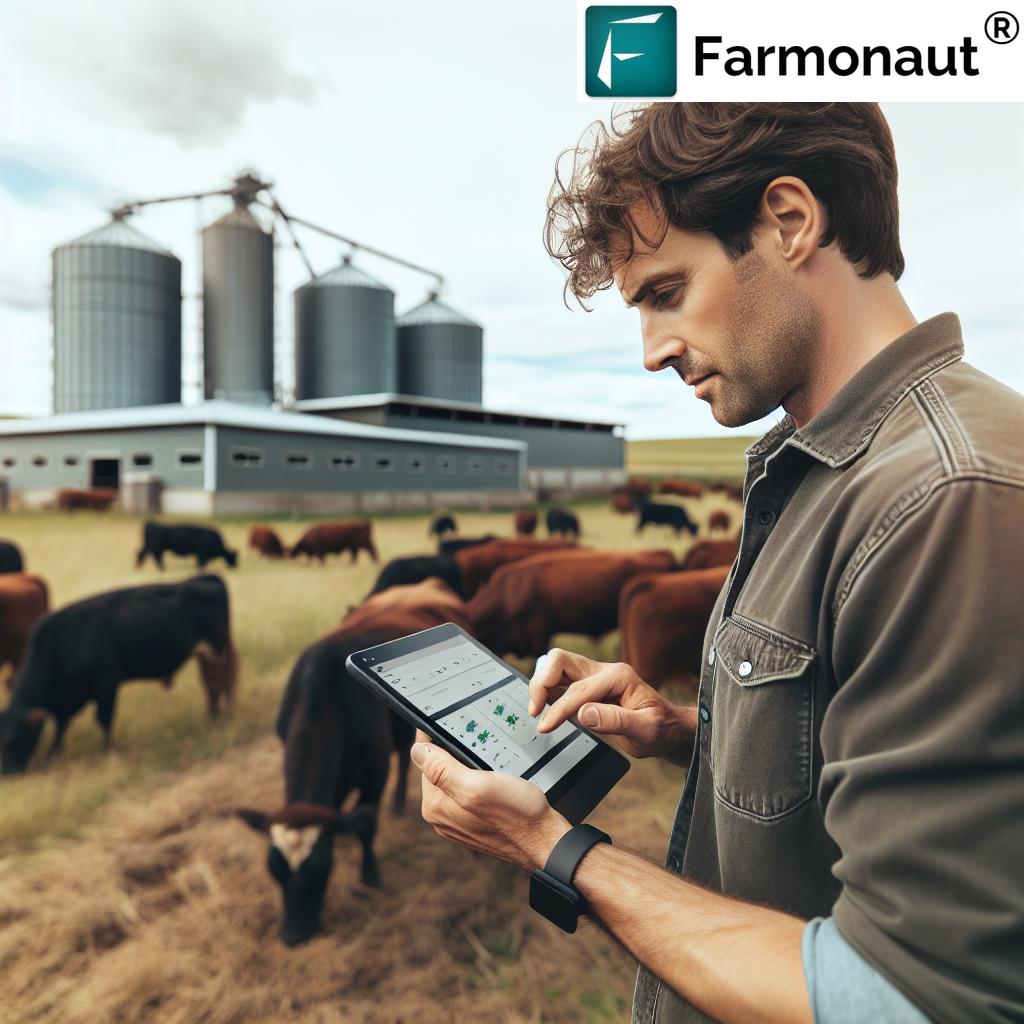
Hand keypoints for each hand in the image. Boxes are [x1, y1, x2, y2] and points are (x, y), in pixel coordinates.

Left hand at [413, 730, 570, 871]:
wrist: (544, 839)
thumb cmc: (517, 814)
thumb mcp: (478, 786)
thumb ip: (442, 770)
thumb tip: (416, 751)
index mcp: (436, 806)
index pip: (425, 759)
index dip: (435, 736)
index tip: (448, 719)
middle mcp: (441, 815)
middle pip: (438, 768)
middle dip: (452, 750)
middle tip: (473, 733)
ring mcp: (457, 820)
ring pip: (454, 778)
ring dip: (466, 763)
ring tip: (485, 753)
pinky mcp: (473, 821)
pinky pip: (467, 790)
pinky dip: (476, 777)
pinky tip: (492, 773)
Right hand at [528, 649, 696, 764]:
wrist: (668, 730)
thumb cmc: (661, 729)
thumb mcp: (646, 730)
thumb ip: (615, 720)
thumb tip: (584, 714)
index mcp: (618, 676)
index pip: (578, 689)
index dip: (559, 708)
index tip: (545, 726)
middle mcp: (604, 670)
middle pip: (559, 660)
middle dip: (541, 681)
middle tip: (535, 709)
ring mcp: (595, 676)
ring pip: (556, 666)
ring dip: (541, 684)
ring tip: (536, 710)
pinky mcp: (588, 686)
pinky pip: (560, 680)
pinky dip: (547, 690)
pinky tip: (544, 708)